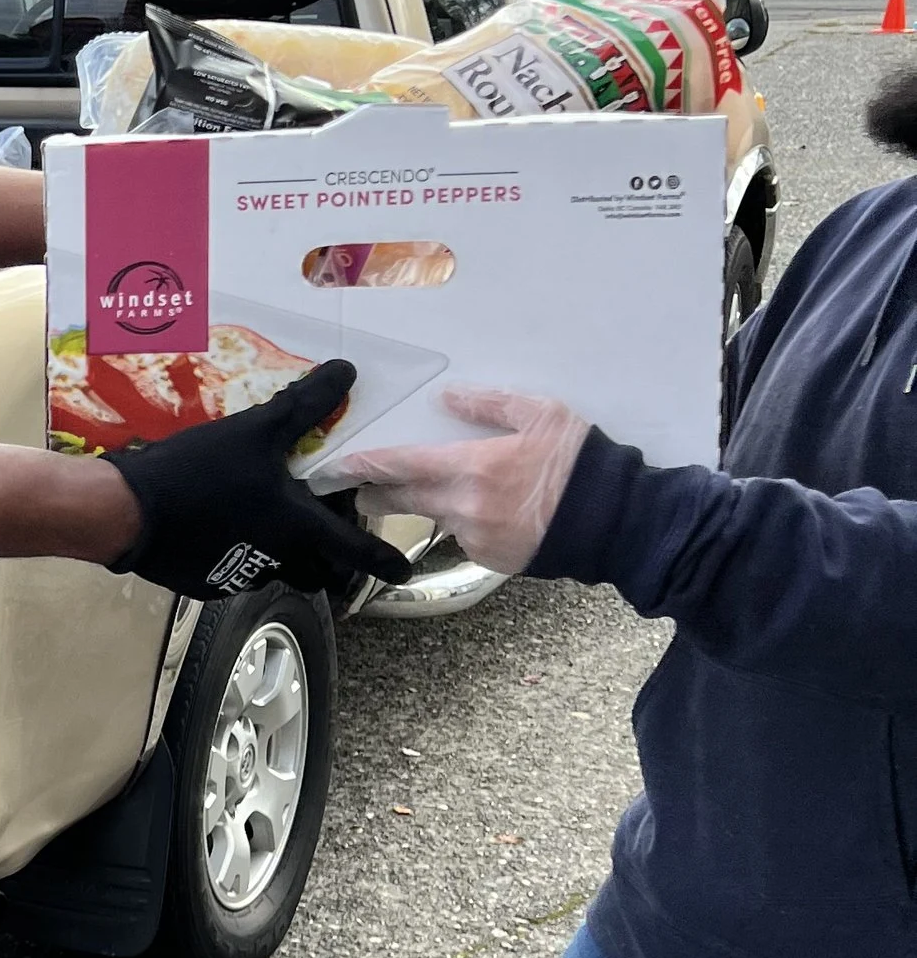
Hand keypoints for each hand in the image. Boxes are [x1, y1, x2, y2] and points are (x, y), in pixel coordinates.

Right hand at [109, 362, 413, 601]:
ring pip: (275, 571)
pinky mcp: (206, 583)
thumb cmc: (200, 471)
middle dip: (328, 562)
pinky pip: (234, 572)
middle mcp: (277, 559)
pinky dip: (237, 554)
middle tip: (326, 542)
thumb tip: (346, 372)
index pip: (355, 551)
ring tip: (264, 525)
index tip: (400, 570)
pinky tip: (217, 528)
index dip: (382, 560)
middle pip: (318, 573)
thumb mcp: (256, 430)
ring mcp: (239, 577)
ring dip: (280, 555)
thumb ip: (304, 405)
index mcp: (297, 526)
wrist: (129, 512)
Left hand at [315, 386, 589, 577]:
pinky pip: (465, 538)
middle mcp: (465, 509)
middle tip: (363, 488)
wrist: (619, 520)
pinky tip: (488, 512)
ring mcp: (477, 539)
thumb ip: (490, 405)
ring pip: (436, 519)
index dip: (366, 466)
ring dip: (431, 506)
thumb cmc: (580, 461)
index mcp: (473, 468)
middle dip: (380, 494)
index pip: (402, 466)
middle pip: (405, 500)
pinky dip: (466, 524)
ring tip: (441, 491)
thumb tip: (448, 396)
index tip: (339, 465)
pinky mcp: (492, 561)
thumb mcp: (541, 414)